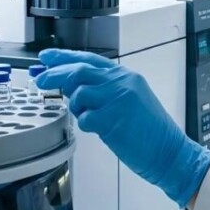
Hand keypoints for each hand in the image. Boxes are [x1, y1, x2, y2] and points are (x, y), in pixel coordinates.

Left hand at [36, 49, 209, 207]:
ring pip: (79, 94)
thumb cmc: (150, 131)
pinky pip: (85, 119)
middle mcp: (122, 83)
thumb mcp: (129, 100)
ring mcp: (118, 99)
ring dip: (77, 107)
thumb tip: (70, 86)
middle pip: (78, 70)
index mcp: (126, 76)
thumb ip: (103, 90)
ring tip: (90, 118)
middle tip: (40, 79)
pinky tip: (100, 130)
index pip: (89, 60)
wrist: (169, 152)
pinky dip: (87, 125)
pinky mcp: (113, 119)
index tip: (46, 57)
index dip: (64, 57)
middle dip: (54, 74)